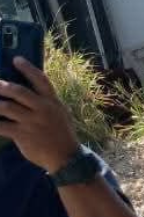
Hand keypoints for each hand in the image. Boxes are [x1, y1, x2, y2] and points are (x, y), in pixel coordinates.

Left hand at [0, 58, 80, 172]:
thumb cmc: (61, 132)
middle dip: (3, 85)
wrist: (65, 156)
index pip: (40, 80)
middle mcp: (42, 109)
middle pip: (19, 92)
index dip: (28, 68)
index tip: (16, 59)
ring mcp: (31, 122)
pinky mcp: (22, 135)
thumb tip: (29, 90)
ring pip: (7, 107)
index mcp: (52, 101)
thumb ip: (46, 102)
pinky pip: (1, 126)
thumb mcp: (60, 113)